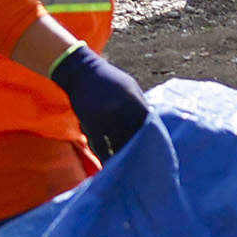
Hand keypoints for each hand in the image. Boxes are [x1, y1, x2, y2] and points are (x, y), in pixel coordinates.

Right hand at [49, 43, 154, 158]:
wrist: (81, 72)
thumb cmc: (109, 79)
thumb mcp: (129, 85)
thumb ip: (140, 102)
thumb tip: (153, 120)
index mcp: (131, 97)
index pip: (147, 120)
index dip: (153, 133)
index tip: (155, 143)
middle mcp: (119, 107)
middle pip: (134, 133)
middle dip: (140, 146)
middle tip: (144, 158)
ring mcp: (104, 116)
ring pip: (118, 142)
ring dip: (124, 153)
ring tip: (129, 164)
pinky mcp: (89, 123)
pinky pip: (100, 146)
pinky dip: (105, 156)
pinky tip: (109, 162)